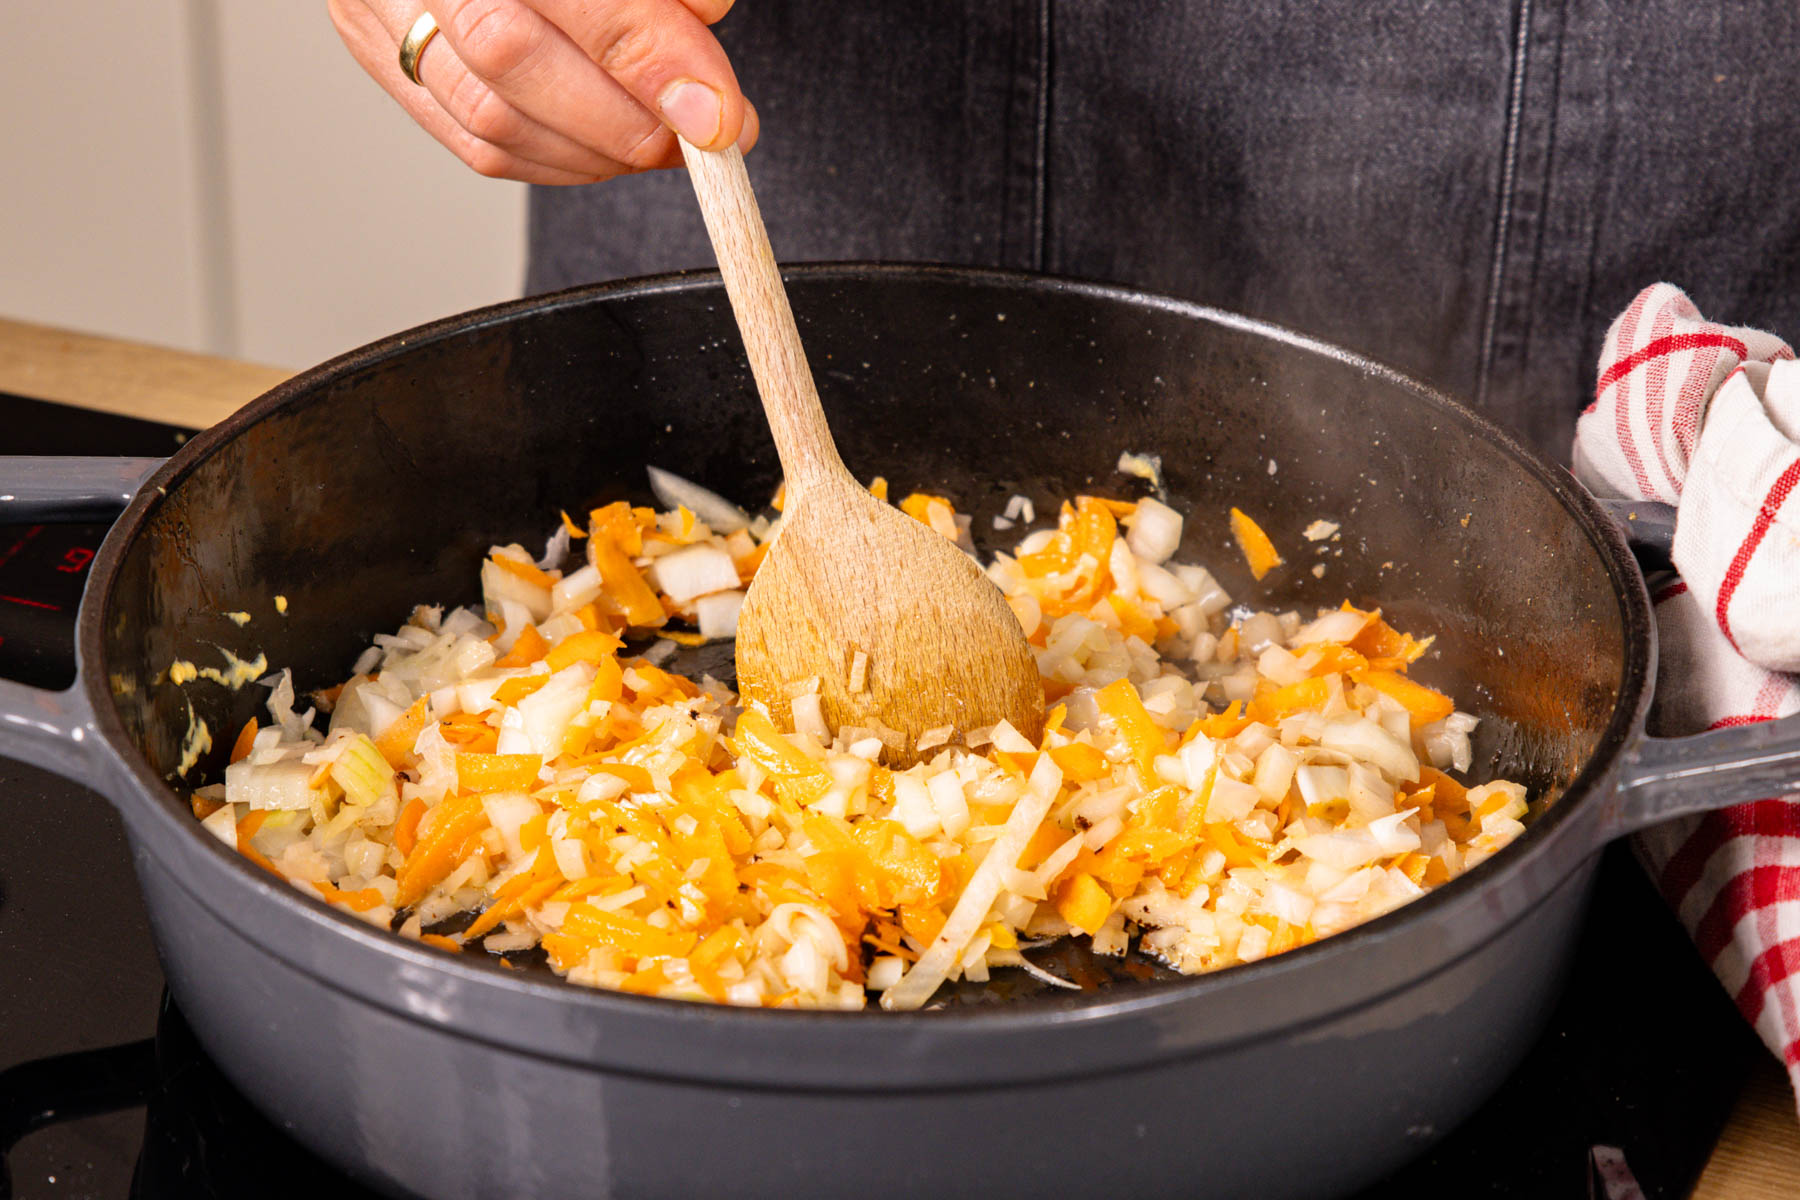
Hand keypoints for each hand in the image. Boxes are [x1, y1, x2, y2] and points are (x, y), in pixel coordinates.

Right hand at [328, 0, 757, 183]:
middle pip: (508, 57)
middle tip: (705, 134)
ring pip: (490, 119)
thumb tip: (706, 29)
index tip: (719, 109)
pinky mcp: (382, 56)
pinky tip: (611, 149)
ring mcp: (381, 8)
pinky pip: (475, 143)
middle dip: (626, 118)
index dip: (649, 56)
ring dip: (599, 151)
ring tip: (669, 142)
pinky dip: (559, 160)